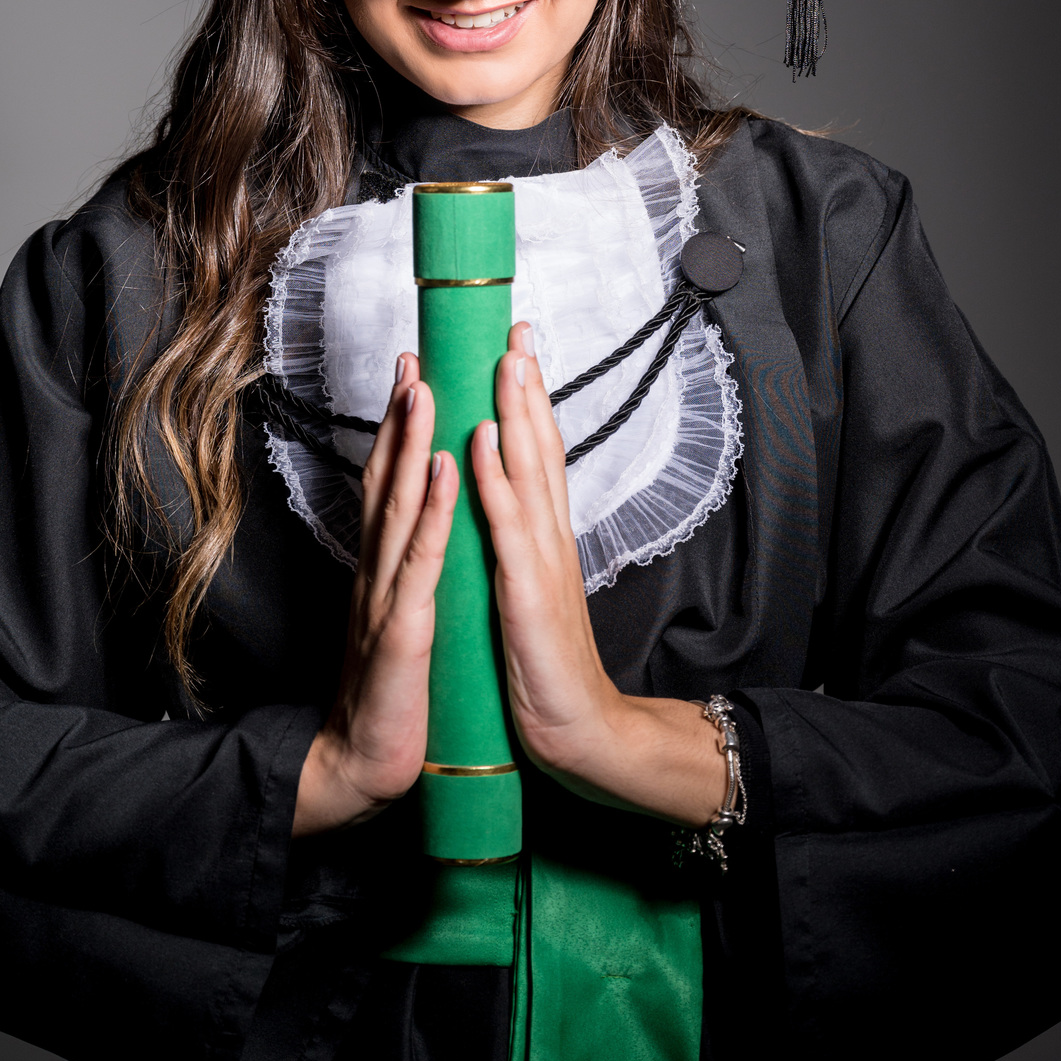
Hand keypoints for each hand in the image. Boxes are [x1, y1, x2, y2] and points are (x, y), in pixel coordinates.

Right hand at [292, 353, 457, 836]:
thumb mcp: (398, 618)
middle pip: (386, 482)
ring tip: (425, 390)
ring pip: (398, 508)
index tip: (414, 372)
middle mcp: (377, 572)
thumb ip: (403, 572)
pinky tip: (447, 470)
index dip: (400, 429)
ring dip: (412, 445)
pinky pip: (420, 563)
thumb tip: (417, 532)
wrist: (364, 764)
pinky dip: (434, 511)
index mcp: (383, 570)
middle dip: (399, 417)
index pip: (391, 486)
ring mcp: (385, 598)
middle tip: (413, 357)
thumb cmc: (391, 694)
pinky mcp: (401, 631)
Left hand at [471, 325, 728, 828]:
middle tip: (516, 329)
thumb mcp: (529, 589)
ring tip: (504, 360)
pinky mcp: (526, 592)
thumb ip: (520, 545)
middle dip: (527, 386)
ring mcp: (540, 561)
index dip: (528, 400)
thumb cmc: (545, 664)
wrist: (577, 730)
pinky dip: (495, 479)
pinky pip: (507, 527)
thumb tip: (502, 502)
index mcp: (544, 537)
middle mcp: (549, 537)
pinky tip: (482, 441)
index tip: (516, 347)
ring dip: (515, 412)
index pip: (538, 455)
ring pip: (528, 471)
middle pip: (540, 447)